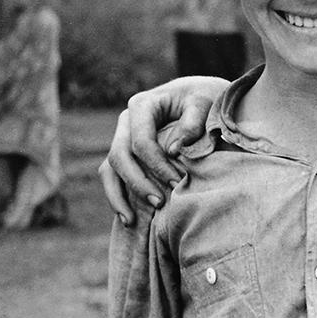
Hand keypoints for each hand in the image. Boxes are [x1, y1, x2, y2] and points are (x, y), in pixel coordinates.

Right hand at [99, 76, 227, 222]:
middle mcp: (127, 121)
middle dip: (138, 182)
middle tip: (160, 203)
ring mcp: (123, 137)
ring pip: (109, 168)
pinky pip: (113, 175)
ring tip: (132, 220)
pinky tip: (127, 218)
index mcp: (143, 105)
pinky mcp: (127, 152)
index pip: (141, 141)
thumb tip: (174, 150)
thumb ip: (193, 122)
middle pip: (120, 156)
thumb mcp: (206, 103)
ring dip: (119, 195)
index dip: (156, 165)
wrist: (204, 97)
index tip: (178, 182)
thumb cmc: (206, 98)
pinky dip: (117, 196)